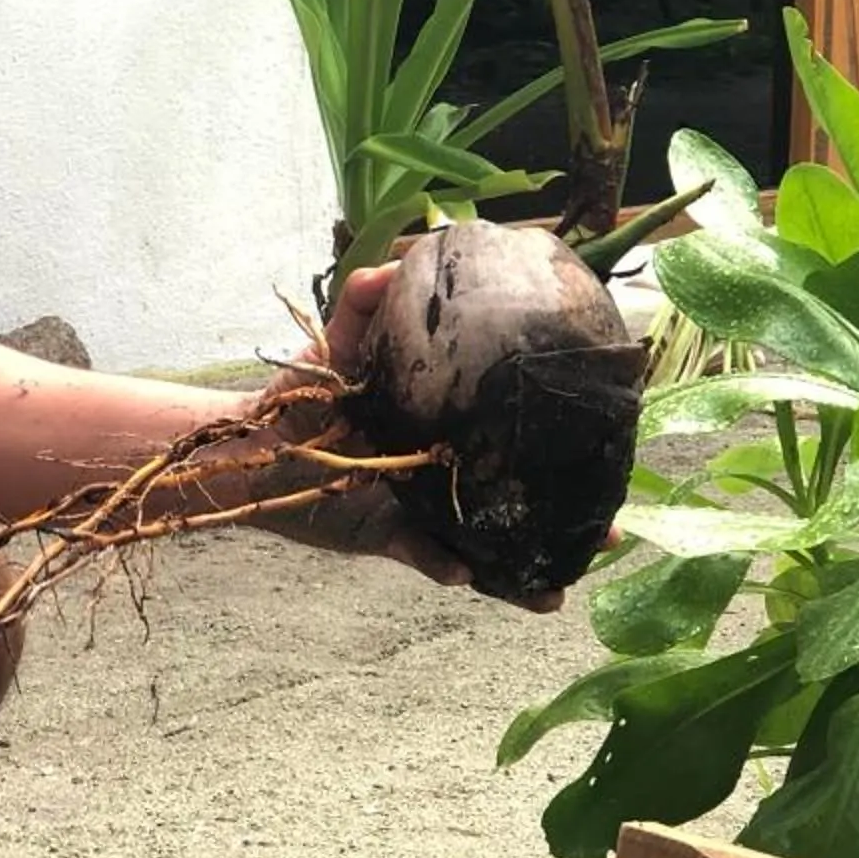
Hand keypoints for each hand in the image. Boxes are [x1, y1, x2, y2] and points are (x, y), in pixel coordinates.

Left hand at [251, 259, 574, 612]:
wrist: (248, 448)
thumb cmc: (300, 393)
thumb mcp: (337, 343)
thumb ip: (361, 304)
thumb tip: (387, 268)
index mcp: (448, 427)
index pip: (512, 437)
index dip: (556, 447)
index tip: (607, 451)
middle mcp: (444, 470)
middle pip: (514, 497)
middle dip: (562, 518)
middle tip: (610, 534)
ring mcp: (420, 508)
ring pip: (483, 542)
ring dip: (519, 568)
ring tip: (555, 589)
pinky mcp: (386, 537)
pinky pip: (424, 557)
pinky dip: (443, 565)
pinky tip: (463, 572)